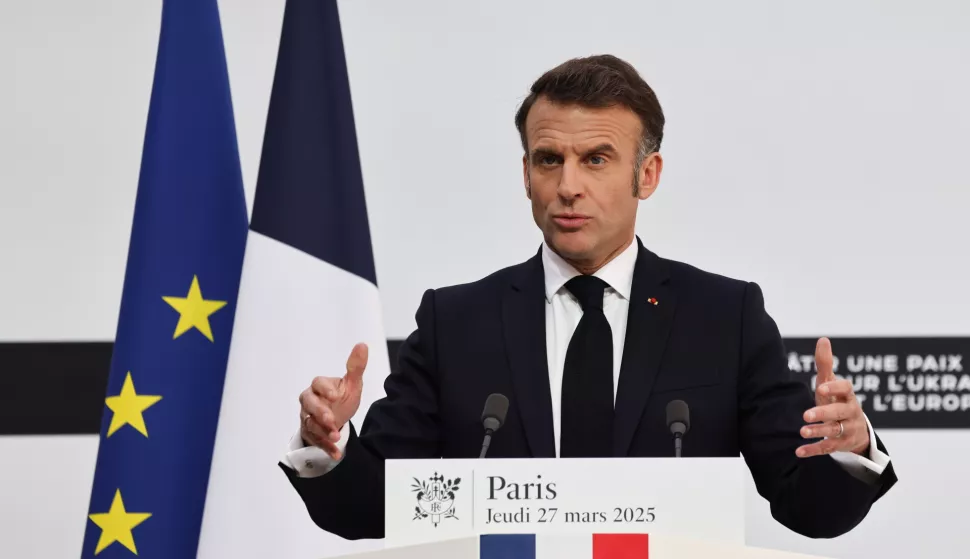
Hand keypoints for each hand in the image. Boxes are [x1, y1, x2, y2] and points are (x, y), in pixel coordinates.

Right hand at [298, 343, 367, 459]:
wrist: (337, 416)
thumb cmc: (341, 397)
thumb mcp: (352, 384)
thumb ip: (356, 367)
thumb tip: (362, 345)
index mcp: (319, 386)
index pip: (317, 383)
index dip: (324, 389)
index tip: (334, 395)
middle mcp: (309, 401)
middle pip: (308, 404)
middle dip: (320, 413)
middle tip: (332, 420)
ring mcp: (307, 418)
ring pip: (310, 424)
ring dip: (322, 432)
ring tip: (336, 438)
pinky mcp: (310, 433)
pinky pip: (315, 440)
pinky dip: (325, 448)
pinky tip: (336, 454)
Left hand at [796, 337, 869, 457]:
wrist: (856, 430)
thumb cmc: (838, 401)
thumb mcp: (831, 384)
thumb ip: (825, 364)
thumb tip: (823, 339)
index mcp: (848, 396)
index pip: (846, 389)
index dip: (834, 388)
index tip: (820, 387)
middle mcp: (850, 413)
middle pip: (839, 413)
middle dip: (824, 413)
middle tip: (806, 415)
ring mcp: (848, 430)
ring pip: (835, 431)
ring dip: (819, 432)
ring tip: (802, 431)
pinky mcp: (842, 445)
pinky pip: (828, 448)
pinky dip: (814, 450)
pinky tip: (799, 451)